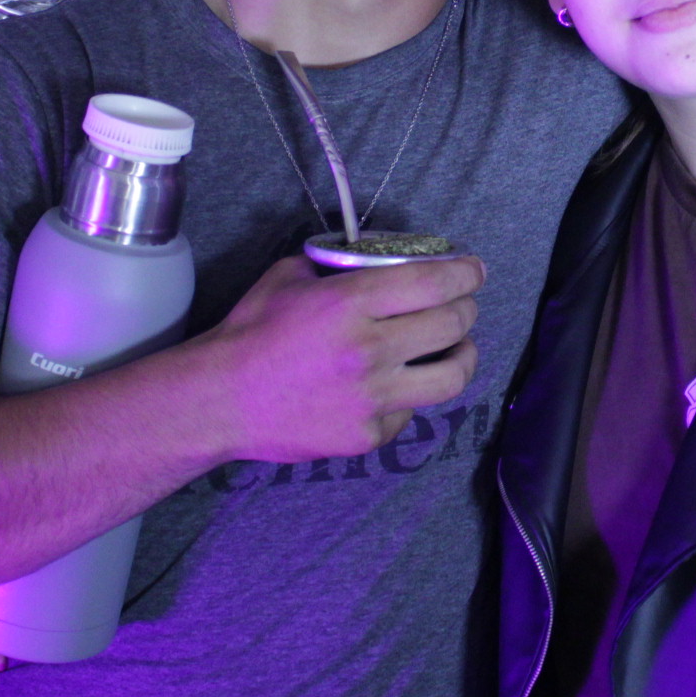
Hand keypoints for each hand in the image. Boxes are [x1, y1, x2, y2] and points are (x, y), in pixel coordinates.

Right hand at [188, 253, 483, 461]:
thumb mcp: (289, 278)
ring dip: (463, 357)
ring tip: (457, 349)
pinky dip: (409, 396)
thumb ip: (336, 267)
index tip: (475, 270)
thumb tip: (373, 261)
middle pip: (453, 325)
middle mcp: (369, 350)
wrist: (220, 399)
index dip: (466, 273)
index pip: (434, 281)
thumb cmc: (251, 333)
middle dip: (467, 309)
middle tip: (464, 306)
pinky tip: (395, 386)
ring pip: (451, 378)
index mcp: (351, 303)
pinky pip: (409, 412)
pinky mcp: (368, 435)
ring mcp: (372, 398)